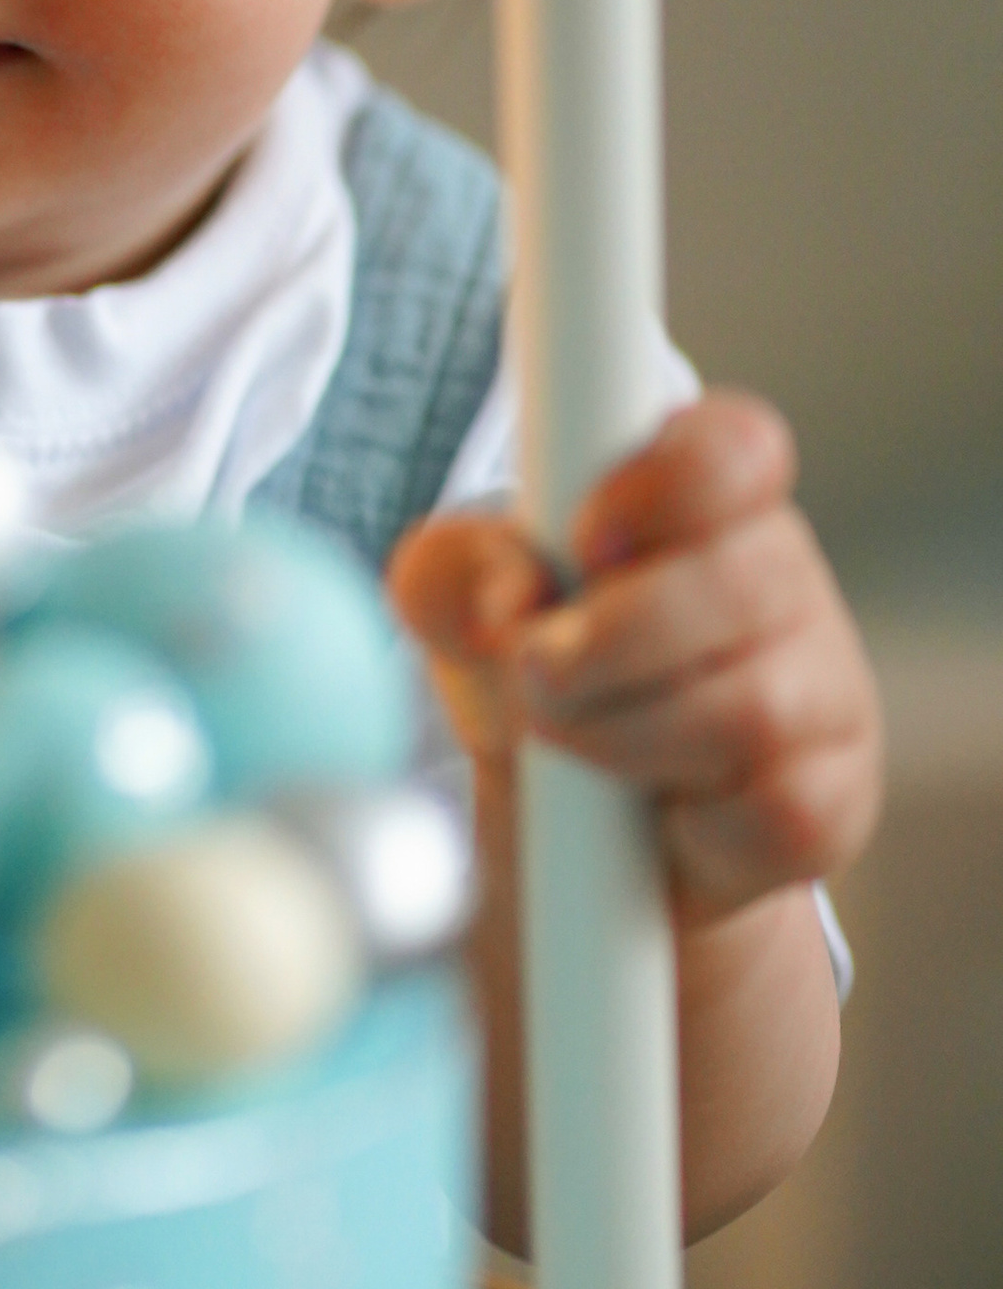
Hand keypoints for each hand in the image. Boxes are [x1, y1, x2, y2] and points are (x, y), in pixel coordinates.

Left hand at [388, 390, 881, 921]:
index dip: (661, 488)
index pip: (734, 448)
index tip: (583, 540)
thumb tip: (508, 601)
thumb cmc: (532, 686)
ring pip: (752, 708)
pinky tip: (658, 813)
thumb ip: (456, 572)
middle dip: (609, 641)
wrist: (565, 840)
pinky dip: (691, 825)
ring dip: (625, 738)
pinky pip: (777, 812)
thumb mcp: (462, 614)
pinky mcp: (832, 800)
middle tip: (538, 671)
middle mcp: (780, 580)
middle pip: (738, 580)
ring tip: (575, 744)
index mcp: (702, 502)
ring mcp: (823, 691)